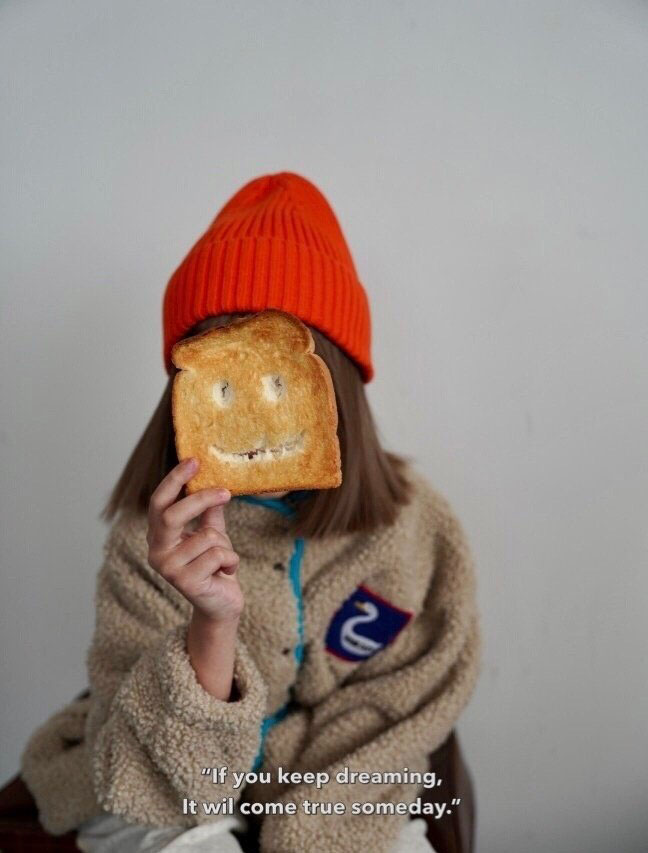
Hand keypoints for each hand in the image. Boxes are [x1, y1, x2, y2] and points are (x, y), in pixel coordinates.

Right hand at [146, 458, 242, 623]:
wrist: (221, 605)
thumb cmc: (214, 565)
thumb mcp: (212, 532)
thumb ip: (209, 511)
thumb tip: (214, 482)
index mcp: (159, 535)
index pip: (159, 502)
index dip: (174, 479)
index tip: (194, 460)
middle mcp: (156, 551)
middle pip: (172, 514)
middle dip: (200, 500)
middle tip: (225, 491)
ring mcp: (168, 569)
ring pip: (206, 537)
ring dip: (225, 545)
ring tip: (224, 559)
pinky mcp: (185, 583)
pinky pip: (218, 556)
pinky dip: (231, 561)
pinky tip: (225, 572)